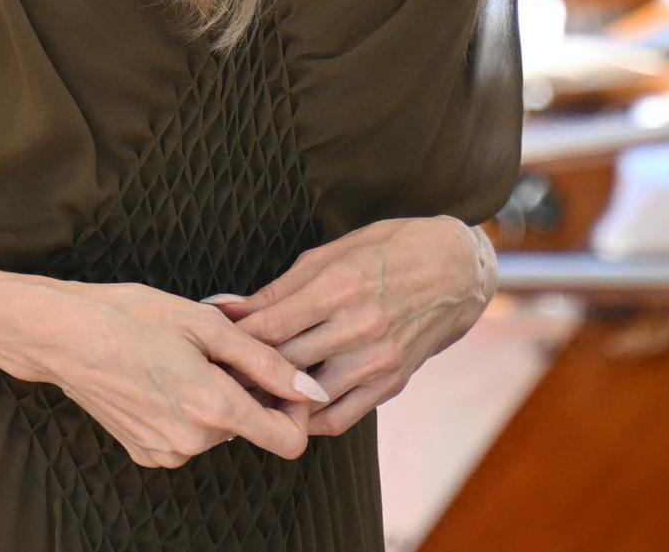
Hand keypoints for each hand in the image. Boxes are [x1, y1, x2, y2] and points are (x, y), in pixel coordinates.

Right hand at [8, 278, 334, 467]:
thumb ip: (267, 361)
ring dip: (217, 396)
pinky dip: (188, 409)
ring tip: (186, 355)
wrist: (63, 336)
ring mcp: (166, 452)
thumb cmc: (132, 317)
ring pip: (219, 429)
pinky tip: (163, 375)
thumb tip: (311, 388)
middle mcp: (192, 443)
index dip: (296, 408)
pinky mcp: (145, 452)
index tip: (283, 377)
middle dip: (249, 390)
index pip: (289, 440)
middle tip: (219, 347)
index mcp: (214, 409)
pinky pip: (188, 435)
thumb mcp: (208, 324)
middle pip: (252, 427)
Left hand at [206, 216, 496, 436]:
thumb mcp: (334, 251)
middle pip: (285, 362)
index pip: (271, 325)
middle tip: (215, 375)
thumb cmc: (390, 249)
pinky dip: (311, 420)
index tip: (209, 343)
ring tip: (244, 398)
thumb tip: (230, 307)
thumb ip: (281, 287)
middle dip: (245, 371)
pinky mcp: (393, 381)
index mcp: (341, 285)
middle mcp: (360, 326)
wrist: (458, 269)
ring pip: (310, 395)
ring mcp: (379, 358)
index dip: (234, 339)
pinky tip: (290, 411)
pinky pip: (343, 416)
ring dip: (274, 400)